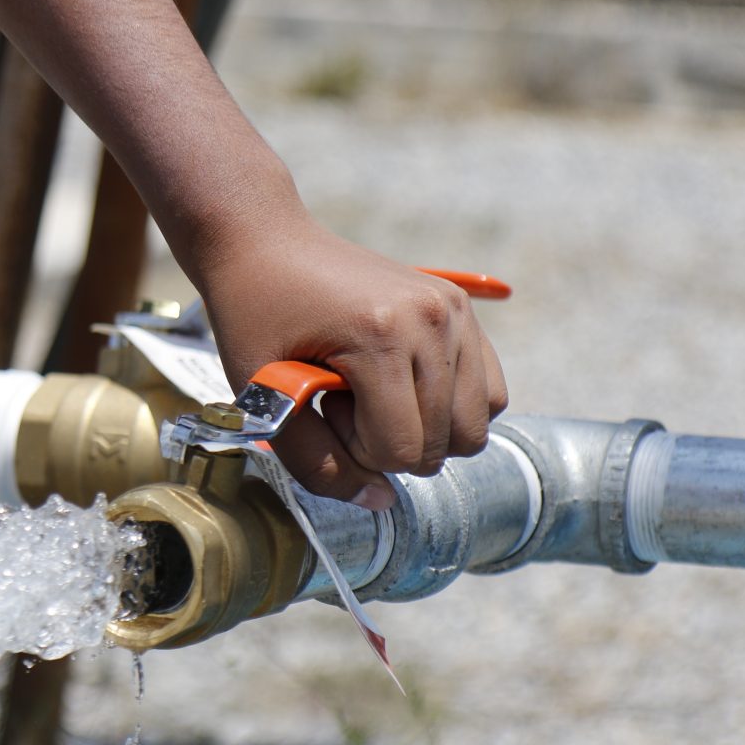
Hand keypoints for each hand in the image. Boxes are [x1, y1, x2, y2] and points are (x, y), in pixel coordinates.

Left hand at [195, 213, 508, 509]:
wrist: (264, 242)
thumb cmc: (254, 317)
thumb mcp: (264, 399)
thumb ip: (316, 464)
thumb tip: (379, 501)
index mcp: (381, 336)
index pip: (402, 450)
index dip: (356, 448)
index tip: (321, 403)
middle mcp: (432, 319)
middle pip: (445, 445)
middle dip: (390, 442)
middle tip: (342, 395)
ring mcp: (453, 310)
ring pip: (475, 427)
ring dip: (423, 428)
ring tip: (372, 388)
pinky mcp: (462, 308)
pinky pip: (490, 393)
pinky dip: (452, 408)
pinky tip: (403, 386)